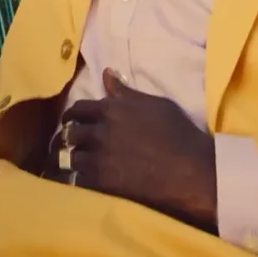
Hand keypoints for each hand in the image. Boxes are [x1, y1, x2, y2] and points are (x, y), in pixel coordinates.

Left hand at [50, 70, 218, 233]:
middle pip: (70, 132)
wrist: (190, 169)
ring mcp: (99, 159)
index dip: (72, 114)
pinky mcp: (102, 183)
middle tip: (68, 141)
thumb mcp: (154, 103)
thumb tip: (106, 73)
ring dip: (69, 159)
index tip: (71, 119)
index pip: (78, 108)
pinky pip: (77, 180)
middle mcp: (100, 132)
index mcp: (111, 110)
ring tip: (70, 163)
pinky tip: (77, 180)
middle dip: (67, 136)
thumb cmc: (177, 132)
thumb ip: (125, 91)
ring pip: (69, 157)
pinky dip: (74, 179)